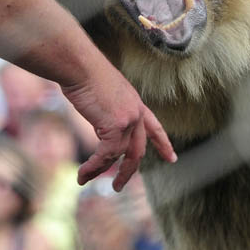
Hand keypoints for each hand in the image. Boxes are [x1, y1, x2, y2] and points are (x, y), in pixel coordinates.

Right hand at [61, 72, 176, 191]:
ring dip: (100, 170)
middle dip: (128, 170)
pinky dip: (92, 167)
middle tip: (118, 185)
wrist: (78, 64)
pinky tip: (82, 174)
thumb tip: (101, 120)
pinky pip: (105, 155)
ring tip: (85, 179)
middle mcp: (136, 112)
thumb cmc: (83, 71)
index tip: (171, 158)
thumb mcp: (101, 92)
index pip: (154, 126)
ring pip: (118, 155)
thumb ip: (107, 108)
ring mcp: (128, 119)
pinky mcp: (115, 126)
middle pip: (137, 150)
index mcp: (135, 102)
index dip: (162, 144)